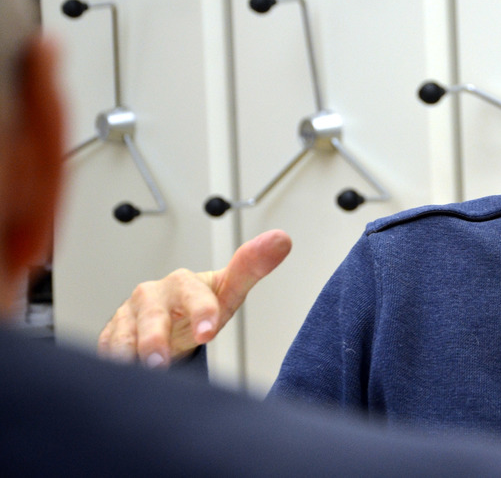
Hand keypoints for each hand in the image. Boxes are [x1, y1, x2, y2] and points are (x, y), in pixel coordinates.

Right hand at [97, 229, 291, 367]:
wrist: (171, 318)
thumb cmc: (201, 305)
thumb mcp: (229, 290)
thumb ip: (253, 268)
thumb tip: (282, 239)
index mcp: (184, 283)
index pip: (194, 294)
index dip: (202, 312)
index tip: (209, 332)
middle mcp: (153, 295)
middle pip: (151, 316)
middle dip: (154, 339)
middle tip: (161, 362)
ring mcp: (129, 315)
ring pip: (123, 334)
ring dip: (128, 353)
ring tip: (142, 371)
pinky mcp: (112, 333)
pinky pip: (106, 347)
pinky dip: (111, 360)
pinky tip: (120, 372)